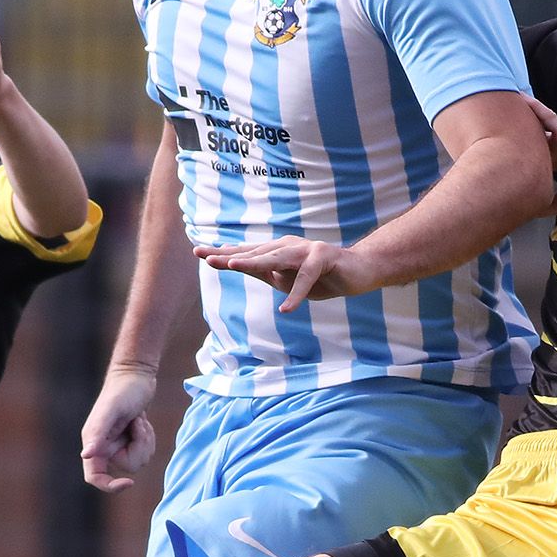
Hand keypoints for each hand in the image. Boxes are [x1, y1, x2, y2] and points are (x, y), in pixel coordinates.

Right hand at [81, 366, 159, 491]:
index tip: (129, 482)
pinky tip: (142, 422)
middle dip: (139, 447)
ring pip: (140, 460)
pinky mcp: (131, 439)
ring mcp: (118, 443)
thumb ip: (98, 432)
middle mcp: (104, 446)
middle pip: (128, 467)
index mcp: (93, 443)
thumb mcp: (112, 410)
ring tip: (139, 420)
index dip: (110, 486)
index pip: (95, 477)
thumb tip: (86, 455)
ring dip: (145, 440)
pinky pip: (145, 451)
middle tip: (138, 425)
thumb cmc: (123, 390)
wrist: (136, 375)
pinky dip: (149, 437)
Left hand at [194, 236, 373, 311]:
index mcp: (277, 251)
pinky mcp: (324, 258)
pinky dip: (296, 294)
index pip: (246, 253)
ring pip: (276, 258)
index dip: (222, 253)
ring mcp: (306, 250)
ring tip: (234, 267)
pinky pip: (307, 278)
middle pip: (255, 253)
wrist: (359, 271)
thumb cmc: (321, 275)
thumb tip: (236, 265)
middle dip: (231, 256)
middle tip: (207, 258)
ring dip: (255, 263)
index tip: (197, 252)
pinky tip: (287, 310)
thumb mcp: (287, 277)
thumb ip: (264, 272)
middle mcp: (288, 246)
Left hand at [522, 95, 556, 215]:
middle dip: (525, 125)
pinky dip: (536, 109)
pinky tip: (524, 100)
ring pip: (544, 121)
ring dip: (529, 112)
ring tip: (512, 101)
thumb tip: (526, 208)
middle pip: (542, 133)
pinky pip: (549, 119)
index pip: (544, 149)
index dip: (529, 145)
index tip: (511, 143)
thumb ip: (543, 200)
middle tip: (505, 117)